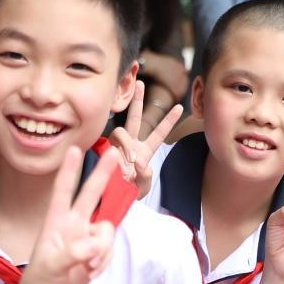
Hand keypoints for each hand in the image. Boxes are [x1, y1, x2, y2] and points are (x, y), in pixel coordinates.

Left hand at [10, 144, 124, 283]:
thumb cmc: (39, 282)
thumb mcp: (51, 267)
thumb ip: (74, 252)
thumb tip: (97, 244)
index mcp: (56, 223)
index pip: (62, 191)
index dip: (70, 170)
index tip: (74, 150)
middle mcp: (72, 225)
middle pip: (90, 194)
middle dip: (102, 175)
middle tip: (113, 152)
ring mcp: (85, 239)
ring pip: (107, 231)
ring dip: (103, 250)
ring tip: (87, 267)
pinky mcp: (95, 254)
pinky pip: (109, 250)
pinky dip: (104, 262)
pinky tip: (90, 273)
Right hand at [109, 80, 186, 196]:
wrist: (110, 200)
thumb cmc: (128, 193)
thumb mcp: (143, 188)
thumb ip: (145, 177)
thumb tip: (138, 162)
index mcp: (144, 151)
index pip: (158, 133)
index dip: (168, 120)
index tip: (179, 107)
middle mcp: (130, 144)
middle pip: (135, 118)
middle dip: (138, 100)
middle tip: (141, 83)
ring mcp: (116, 147)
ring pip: (120, 132)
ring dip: (126, 146)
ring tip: (130, 162)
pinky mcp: (103, 152)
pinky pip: (110, 148)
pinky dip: (117, 158)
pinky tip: (119, 170)